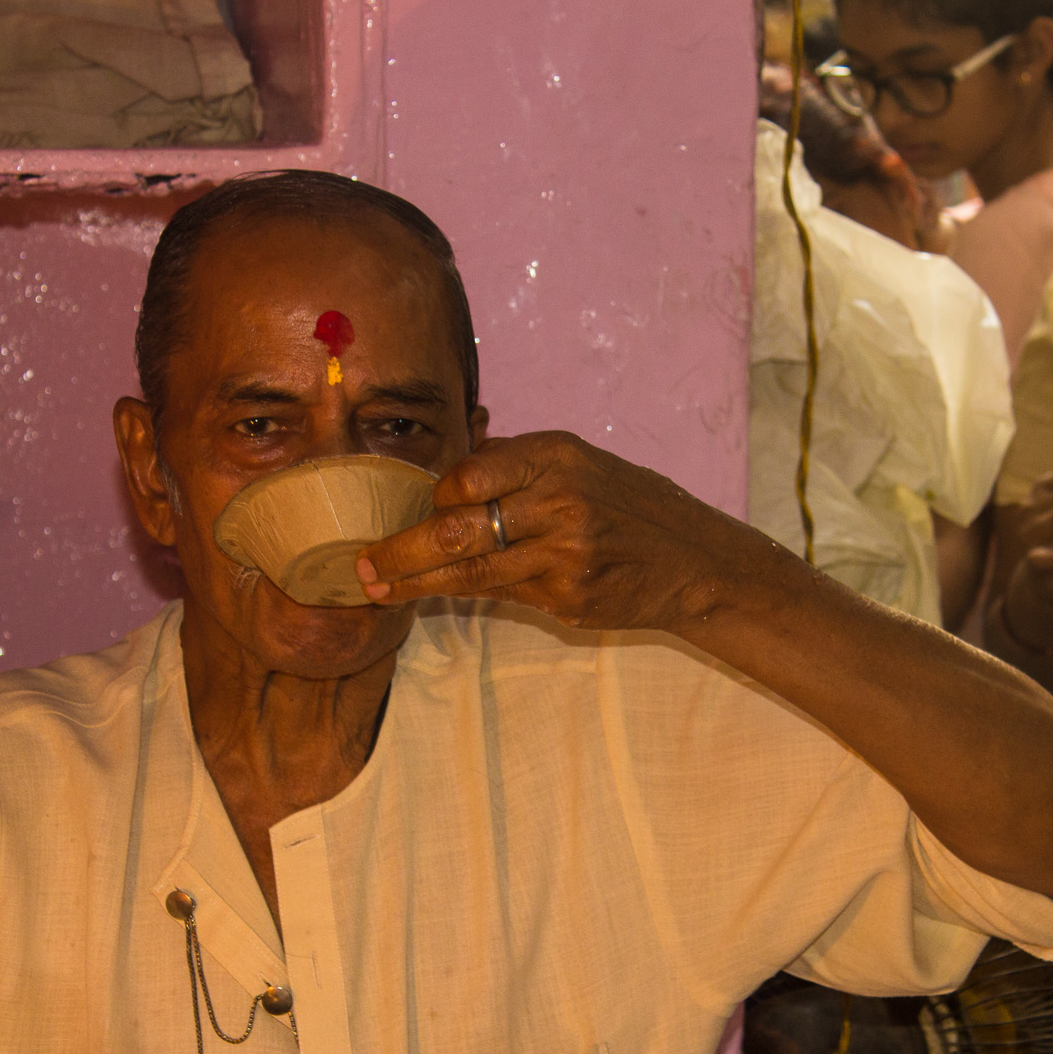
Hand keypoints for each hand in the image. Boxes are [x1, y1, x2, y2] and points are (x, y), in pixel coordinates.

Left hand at [356, 432, 752, 633]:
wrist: (690, 558)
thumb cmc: (624, 502)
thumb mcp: (578, 462)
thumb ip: (515, 466)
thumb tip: (444, 479)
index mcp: (556, 456)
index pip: (466, 476)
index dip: (433, 498)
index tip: (414, 510)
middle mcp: (559, 501)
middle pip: (457, 530)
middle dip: (400, 550)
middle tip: (362, 564)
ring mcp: (565, 554)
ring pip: (470, 573)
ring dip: (414, 584)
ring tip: (376, 587)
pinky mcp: (569, 597)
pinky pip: (501, 595)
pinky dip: (464, 595)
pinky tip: (435, 596)